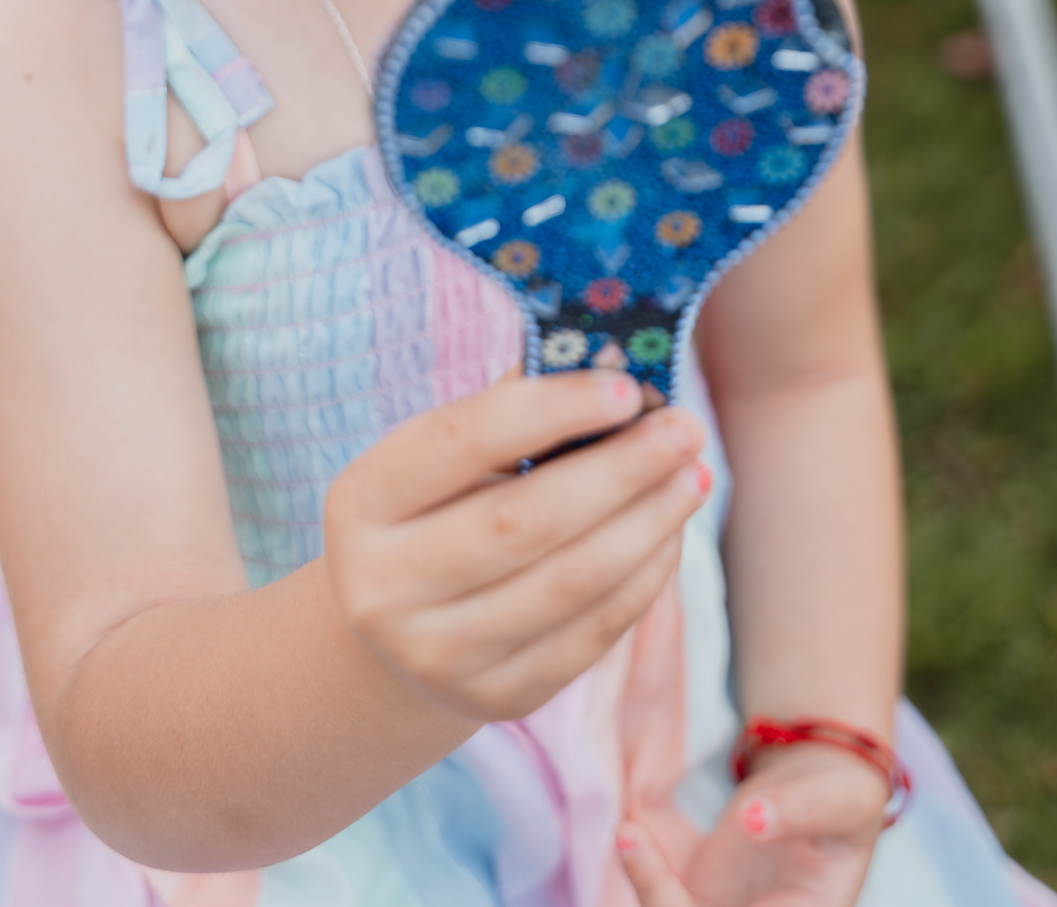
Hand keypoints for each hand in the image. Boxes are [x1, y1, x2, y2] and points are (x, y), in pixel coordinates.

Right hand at [323, 368, 708, 723]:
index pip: (461, 441)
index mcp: (363, 501)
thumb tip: (614, 356)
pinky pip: (590, 636)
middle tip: (686, 428)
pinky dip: (643, 578)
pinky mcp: (497, 699)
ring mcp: (438, 656)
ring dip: (648, 523)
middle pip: (523, 521)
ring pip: (568, 584)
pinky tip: (669, 532)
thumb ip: (519, 403)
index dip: (550, 409)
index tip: (627, 387)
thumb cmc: (438, 506)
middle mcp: (384, 588)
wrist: (397, 628)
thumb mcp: (447, 453)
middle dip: (621, 470)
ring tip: (693, 475)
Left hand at [619, 743, 887, 906]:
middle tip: (635, 846)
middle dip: (667, 903)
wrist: (817, 782)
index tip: (679, 892)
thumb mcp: (836, 796)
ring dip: (652, 892)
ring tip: (629, 836)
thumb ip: (799, 809)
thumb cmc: (839, 795)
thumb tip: (755, 819)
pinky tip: (631, 837)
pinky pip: (667, 901)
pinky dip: (647, 877)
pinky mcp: (704, 897)